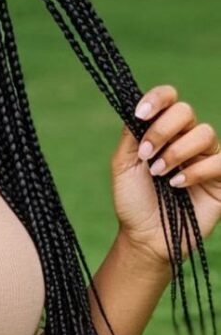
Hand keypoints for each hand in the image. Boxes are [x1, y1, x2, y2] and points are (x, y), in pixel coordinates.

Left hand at [110, 84, 220, 269]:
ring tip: (160, 174)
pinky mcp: (220, 179)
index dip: (157, 98)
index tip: (140, 114)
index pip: (169, 98)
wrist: (145, 236)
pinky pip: (219, 160)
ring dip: (177, 152)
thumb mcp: (123, 164)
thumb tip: (138, 108)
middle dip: (162, 130)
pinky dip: (196, 170)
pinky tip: (178, 184)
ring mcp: (205, 157)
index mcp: (162, 130)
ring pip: (205, 132)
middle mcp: (185, 139)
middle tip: (146, 155)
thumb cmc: (133, 200)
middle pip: (186, 111)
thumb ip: (131, 134)